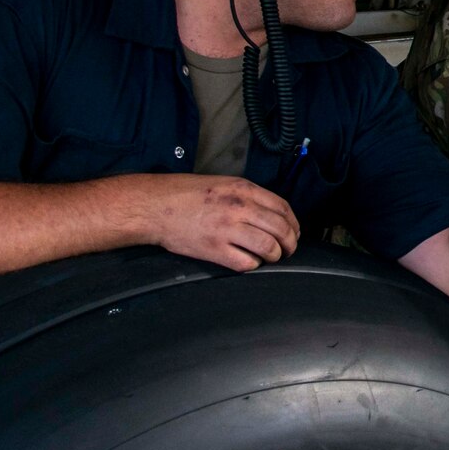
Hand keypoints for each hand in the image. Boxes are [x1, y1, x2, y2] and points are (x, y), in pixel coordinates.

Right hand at [143, 174, 300, 270]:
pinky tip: (249, 262)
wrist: (154, 206)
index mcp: (243, 189)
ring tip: (271, 257)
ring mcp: (227, 229)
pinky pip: (246, 263)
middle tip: (288, 249)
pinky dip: (253, 265)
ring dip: (275, 256)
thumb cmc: (185, 194)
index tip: (294, 232)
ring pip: (268, 247)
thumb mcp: (222, 184)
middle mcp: (239, 208)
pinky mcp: (214, 249)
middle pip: (281, 229)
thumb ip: (248, 195)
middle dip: (290, 243)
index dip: (293, 223)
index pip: (282, 208)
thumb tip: (271, 213)